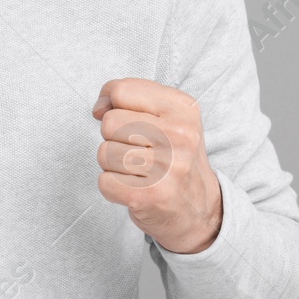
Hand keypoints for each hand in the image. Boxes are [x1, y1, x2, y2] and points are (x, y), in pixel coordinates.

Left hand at [93, 77, 222, 254]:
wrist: (200, 208)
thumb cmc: (175, 157)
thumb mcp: (167, 116)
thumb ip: (131, 99)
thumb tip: (98, 108)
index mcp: (182, 109)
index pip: (122, 90)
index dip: (111, 103)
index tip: (123, 118)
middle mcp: (178, 136)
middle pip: (109, 122)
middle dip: (114, 138)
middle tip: (137, 151)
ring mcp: (166, 167)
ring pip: (104, 152)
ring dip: (113, 164)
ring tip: (138, 171)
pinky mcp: (150, 195)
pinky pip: (104, 181)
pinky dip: (112, 187)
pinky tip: (134, 188)